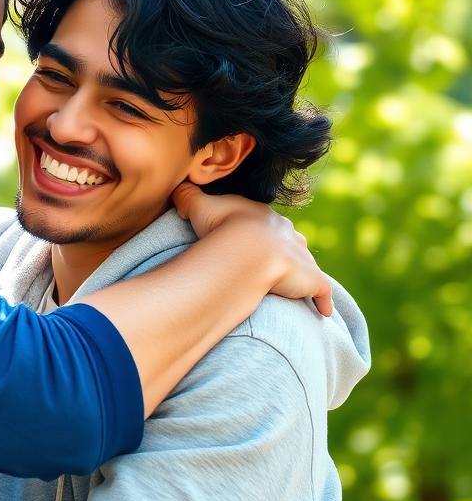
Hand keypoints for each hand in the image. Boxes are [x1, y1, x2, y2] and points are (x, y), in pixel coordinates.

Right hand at [172, 182, 332, 316]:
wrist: (247, 249)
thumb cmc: (222, 227)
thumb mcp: (198, 206)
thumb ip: (188, 196)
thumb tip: (178, 189)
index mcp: (264, 217)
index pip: (265, 222)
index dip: (257, 232)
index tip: (249, 240)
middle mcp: (288, 234)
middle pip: (290, 240)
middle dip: (283, 249)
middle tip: (272, 263)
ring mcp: (302, 257)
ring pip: (306, 262)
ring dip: (301, 273)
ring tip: (294, 283)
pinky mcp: (311, 280)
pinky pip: (321, 291)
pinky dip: (323, 300)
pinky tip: (322, 312)